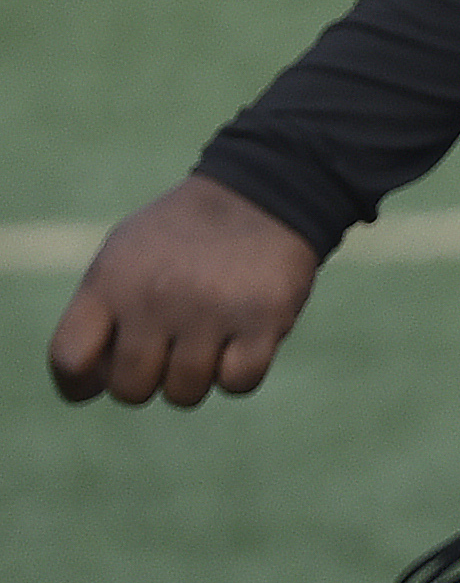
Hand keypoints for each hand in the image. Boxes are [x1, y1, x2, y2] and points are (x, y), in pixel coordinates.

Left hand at [44, 177, 319, 407]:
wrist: (266, 189)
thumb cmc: (184, 238)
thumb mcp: (125, 258)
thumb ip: (99, 316)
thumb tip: (92, 386)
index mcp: (112, 280)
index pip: (70, 360)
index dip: (81, 382)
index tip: (103, 375)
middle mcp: (155, 296)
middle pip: (131, 390)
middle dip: (151, 378)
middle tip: (172, 346)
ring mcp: (210, 309)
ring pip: (185, 393)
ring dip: (199, 375)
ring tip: (212, 335)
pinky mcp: (264, 317)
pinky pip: (238, 383)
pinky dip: (242, 370)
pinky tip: (246, 337)